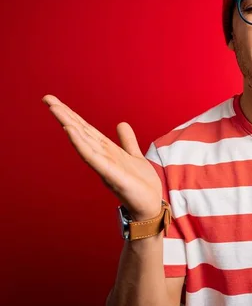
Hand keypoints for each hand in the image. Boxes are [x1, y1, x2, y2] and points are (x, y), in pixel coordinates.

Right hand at [42, 94, 162, 220]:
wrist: (150, 207)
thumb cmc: (141, 185)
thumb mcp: (134, 157)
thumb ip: (127, 141)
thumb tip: (121, 123)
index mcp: (107, 151)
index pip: (87, 129)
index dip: (73, 115)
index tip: (55, 101)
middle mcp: (102, 157)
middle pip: (81, 132)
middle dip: (65, 115)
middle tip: (47, 98)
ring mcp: (104, 166)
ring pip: (84, 142)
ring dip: (69, 125)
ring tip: (56, 109)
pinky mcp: (111, 175)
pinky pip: (93, 158)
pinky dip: (81, 144)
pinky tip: (71, 131)